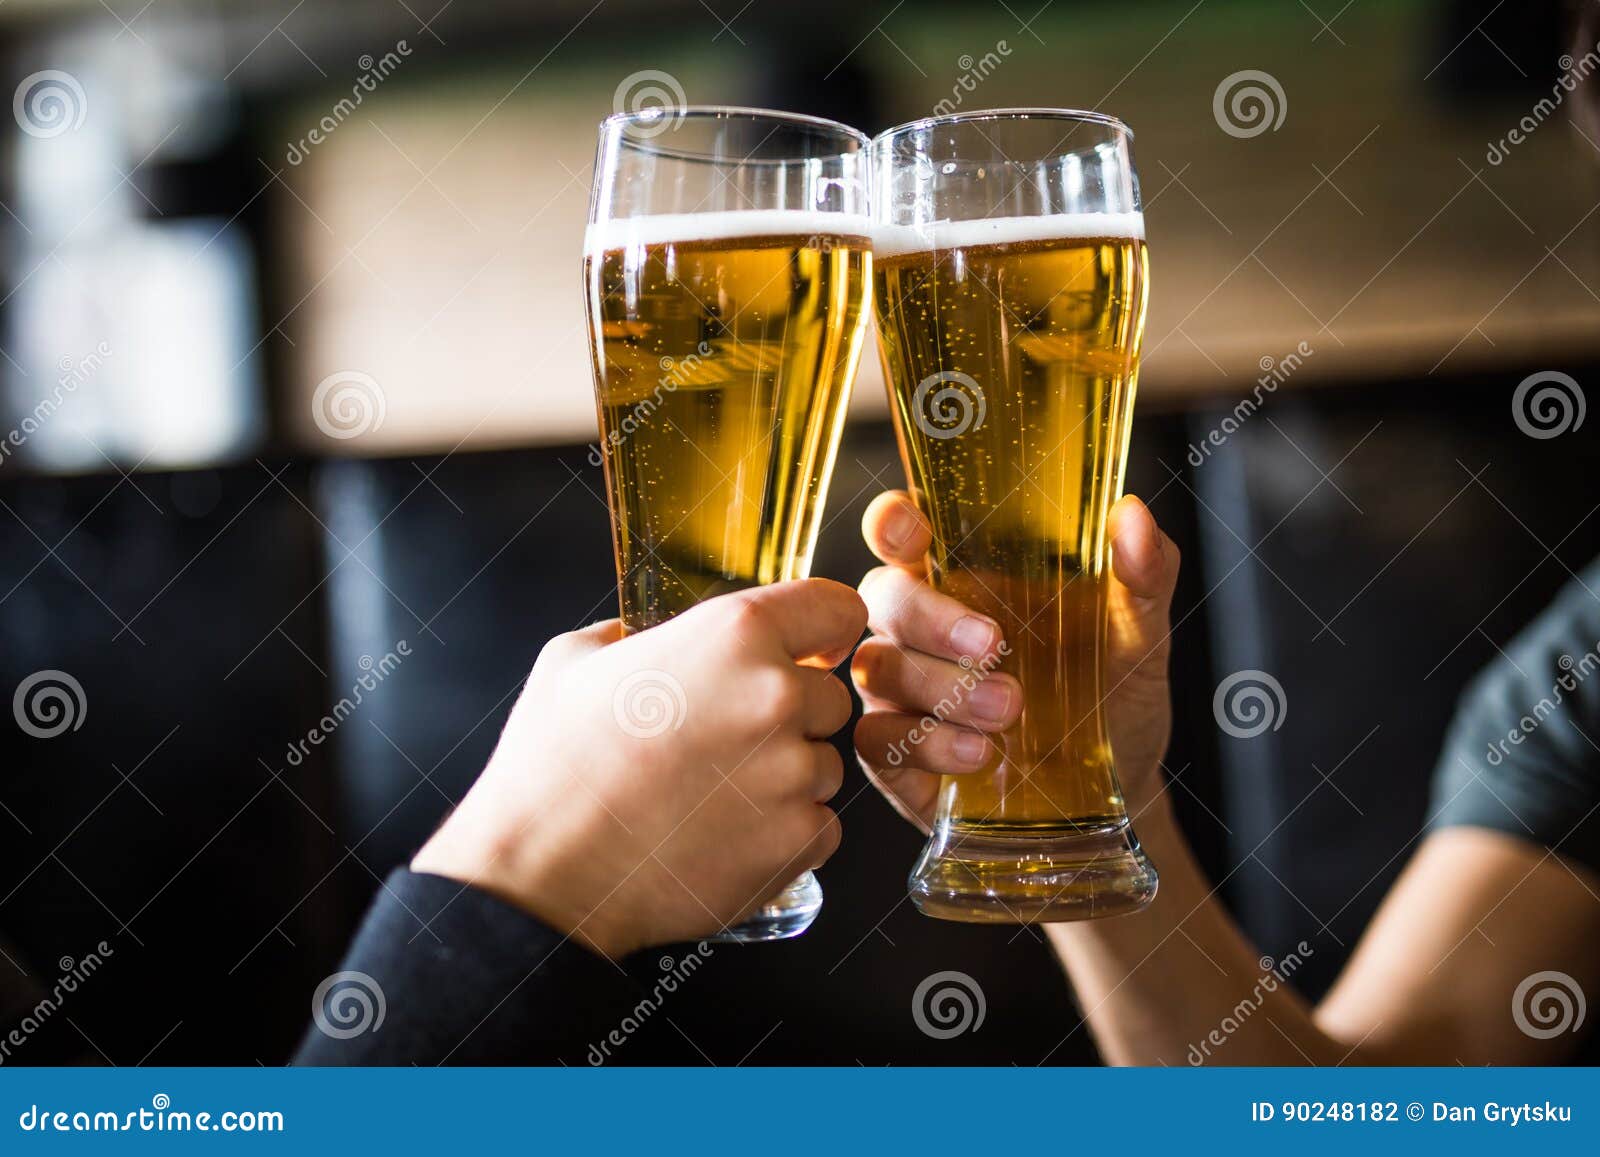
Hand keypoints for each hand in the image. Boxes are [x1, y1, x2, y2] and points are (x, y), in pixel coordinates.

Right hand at [412, 579, 864, 958]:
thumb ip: (630, 633)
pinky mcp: (797, 841)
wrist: (542, 876)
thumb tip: (644, 636)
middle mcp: (775, 696)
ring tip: (715, 798)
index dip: (825, 630)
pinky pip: (820, 827)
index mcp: (733, 635)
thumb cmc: (552, 768)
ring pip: (824, 766)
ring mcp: (792, 773)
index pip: (835, 609)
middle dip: (792, 717)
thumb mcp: (574, 662)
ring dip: (787, 778)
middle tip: (726, 744)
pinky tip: (728, 837)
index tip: (812, 650)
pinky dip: (786, 835)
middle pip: (829, 698)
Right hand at [850, 491, 1178, 830]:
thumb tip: (1133, 516)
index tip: (914, 532)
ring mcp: (902, 693)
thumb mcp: (1140, 633)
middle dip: (927, 616)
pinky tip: (980, 753)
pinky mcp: (897, 757)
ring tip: (1009, 709)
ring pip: (877, 667)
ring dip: (939, 686)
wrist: (1119, 785)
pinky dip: (926, 744)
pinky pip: (877, 741)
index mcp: (965, 578)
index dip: (892, 522)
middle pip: (882, 596)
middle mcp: (921, 630)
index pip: (901, 531)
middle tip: (992, 644)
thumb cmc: (1112, 694)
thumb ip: (1142, 572)